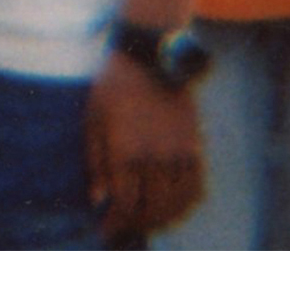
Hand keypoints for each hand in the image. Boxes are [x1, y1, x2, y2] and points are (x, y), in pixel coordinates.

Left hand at [86, 55, 205, 240]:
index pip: (124, 204)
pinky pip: (196, 189)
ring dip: (161, 220)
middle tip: (125, 230)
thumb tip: (98, 201)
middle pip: (151, 210)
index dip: (116, 223)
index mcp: (125, 152)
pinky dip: (185, 206)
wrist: (153, 59)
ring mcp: (179, 154)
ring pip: (175, 204)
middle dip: (136, 226)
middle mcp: (154, 158)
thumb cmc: (114, 88)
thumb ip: (96, 164)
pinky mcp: (195, 148)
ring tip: (147, 223)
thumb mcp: (93, 121)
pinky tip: (174, 209)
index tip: (107, 230)